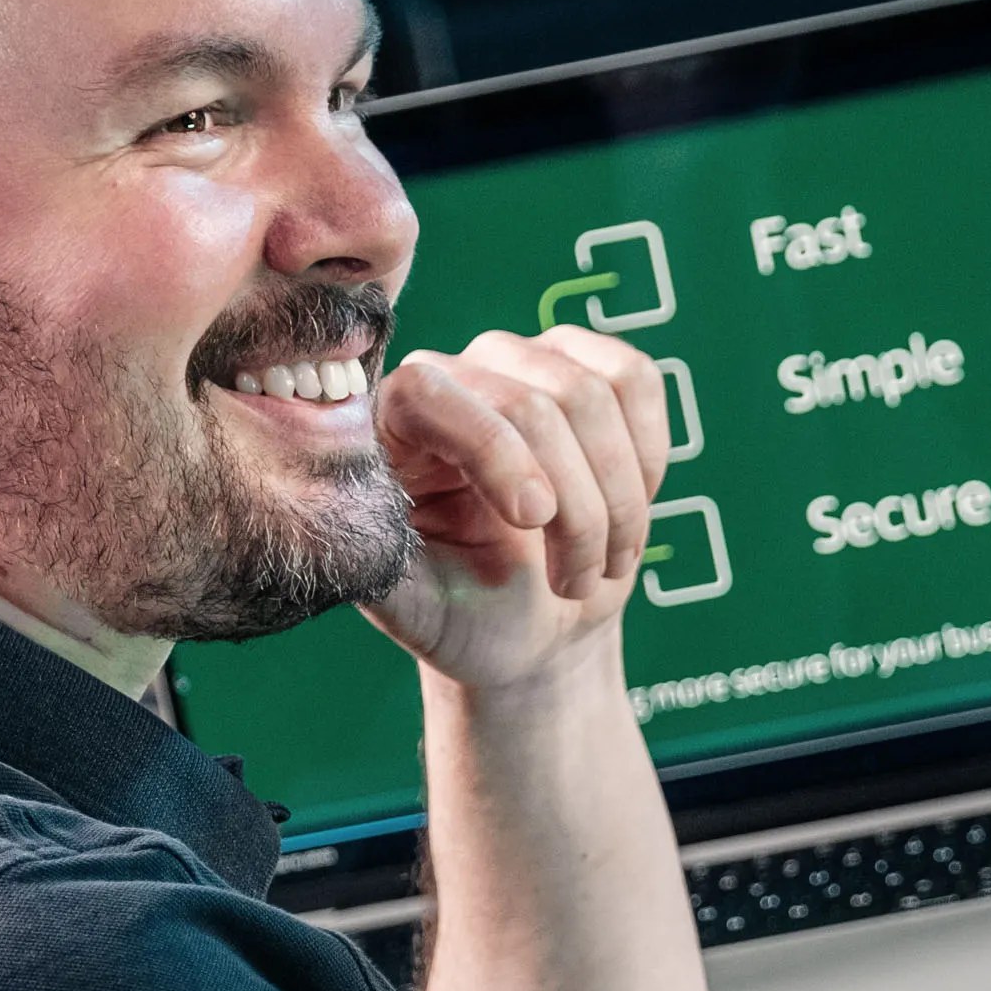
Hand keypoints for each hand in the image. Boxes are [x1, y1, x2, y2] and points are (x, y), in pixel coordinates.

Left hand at [366, 325, 674, 691]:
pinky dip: (649, 457)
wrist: (534, 627)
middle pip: (536, 401)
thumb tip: (340, 507)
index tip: (534, 521)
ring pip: (595, 394)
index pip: (435, 391)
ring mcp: (527, 364)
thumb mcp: (411, 606)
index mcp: (391, 425)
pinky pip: (639, 380)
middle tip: (576, 584)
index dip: (495, 449)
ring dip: (619, 499)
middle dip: (577, 507)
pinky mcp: (592, 371)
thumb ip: (372, 557)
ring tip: (603, 563)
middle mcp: (456, 375)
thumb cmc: (465, 616)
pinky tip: (629, 507)